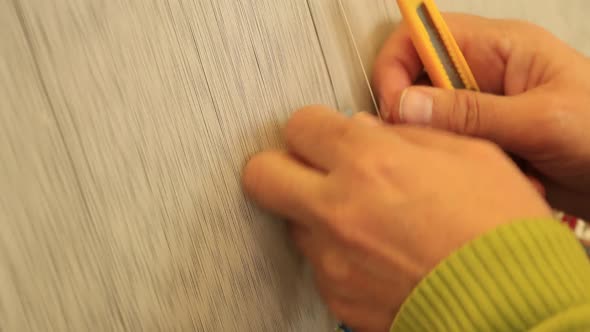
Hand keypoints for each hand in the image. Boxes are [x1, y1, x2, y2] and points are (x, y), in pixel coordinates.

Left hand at [242, 106, 549, 331]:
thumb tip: (363, 129)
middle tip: (310, 169)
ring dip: (315, 213)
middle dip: (280, 165)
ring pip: (292, 222)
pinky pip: (319, 264)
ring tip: (363, 218)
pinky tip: (376, 252)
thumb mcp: (467, 154)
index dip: (314, 126)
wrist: (514, 304)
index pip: (299, 126)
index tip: (325, 134)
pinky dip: (337, 254)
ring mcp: (332, 259)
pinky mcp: (337, 296)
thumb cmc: (501, 230)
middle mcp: (338, 210)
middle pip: (261, 174)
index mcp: (369, 162)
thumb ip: (405, 134)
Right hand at [372, 14, 589, 217]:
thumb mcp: (541, 121)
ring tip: (474, 164)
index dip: (396, 66)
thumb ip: (471, 113)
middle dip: (418, 117)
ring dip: (445, 147)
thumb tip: (406, 105)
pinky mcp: (486, 138)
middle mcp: (485, 73)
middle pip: (419, 81)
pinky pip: (451, 147)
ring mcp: (484, 107)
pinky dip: (462, 166)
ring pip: (431, 121)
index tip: (396, 108)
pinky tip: (493, 175)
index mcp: (500, 48)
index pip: (423, 35)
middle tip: (427, 145)